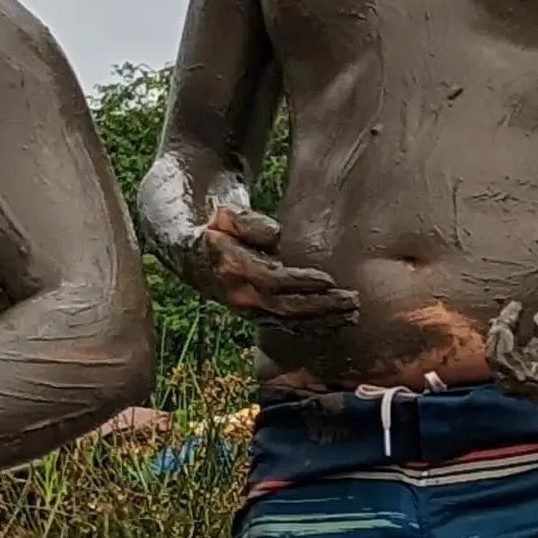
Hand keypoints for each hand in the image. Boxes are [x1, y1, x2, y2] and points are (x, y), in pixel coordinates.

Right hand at [176, 206, 361, 326]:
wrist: (184, 238)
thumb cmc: (212, 220)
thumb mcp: (222, 211)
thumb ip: (246, 221)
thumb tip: (275, 235)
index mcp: (228, 269)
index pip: (270, 282)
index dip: (300, 283)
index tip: (328, 280)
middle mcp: (236, 294)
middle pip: (283, 308)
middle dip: (320, 307)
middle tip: (353, 302)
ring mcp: (245, 306)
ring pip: (286, 321)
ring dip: (321, 320)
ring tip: (353, 314)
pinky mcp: (253, 310)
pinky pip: (284, 324)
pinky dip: (311, 325)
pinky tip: (336, 322)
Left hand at [487, 274, 537, 398]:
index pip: (527, 376)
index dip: (509, 350)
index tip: (513, 314)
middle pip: (511, 381)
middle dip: (500, 346)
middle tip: (509, 312)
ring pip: (506, 377)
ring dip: (498, 346)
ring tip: (509, 315)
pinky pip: (509, 368)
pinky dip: (502, 345)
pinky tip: (511, 319)